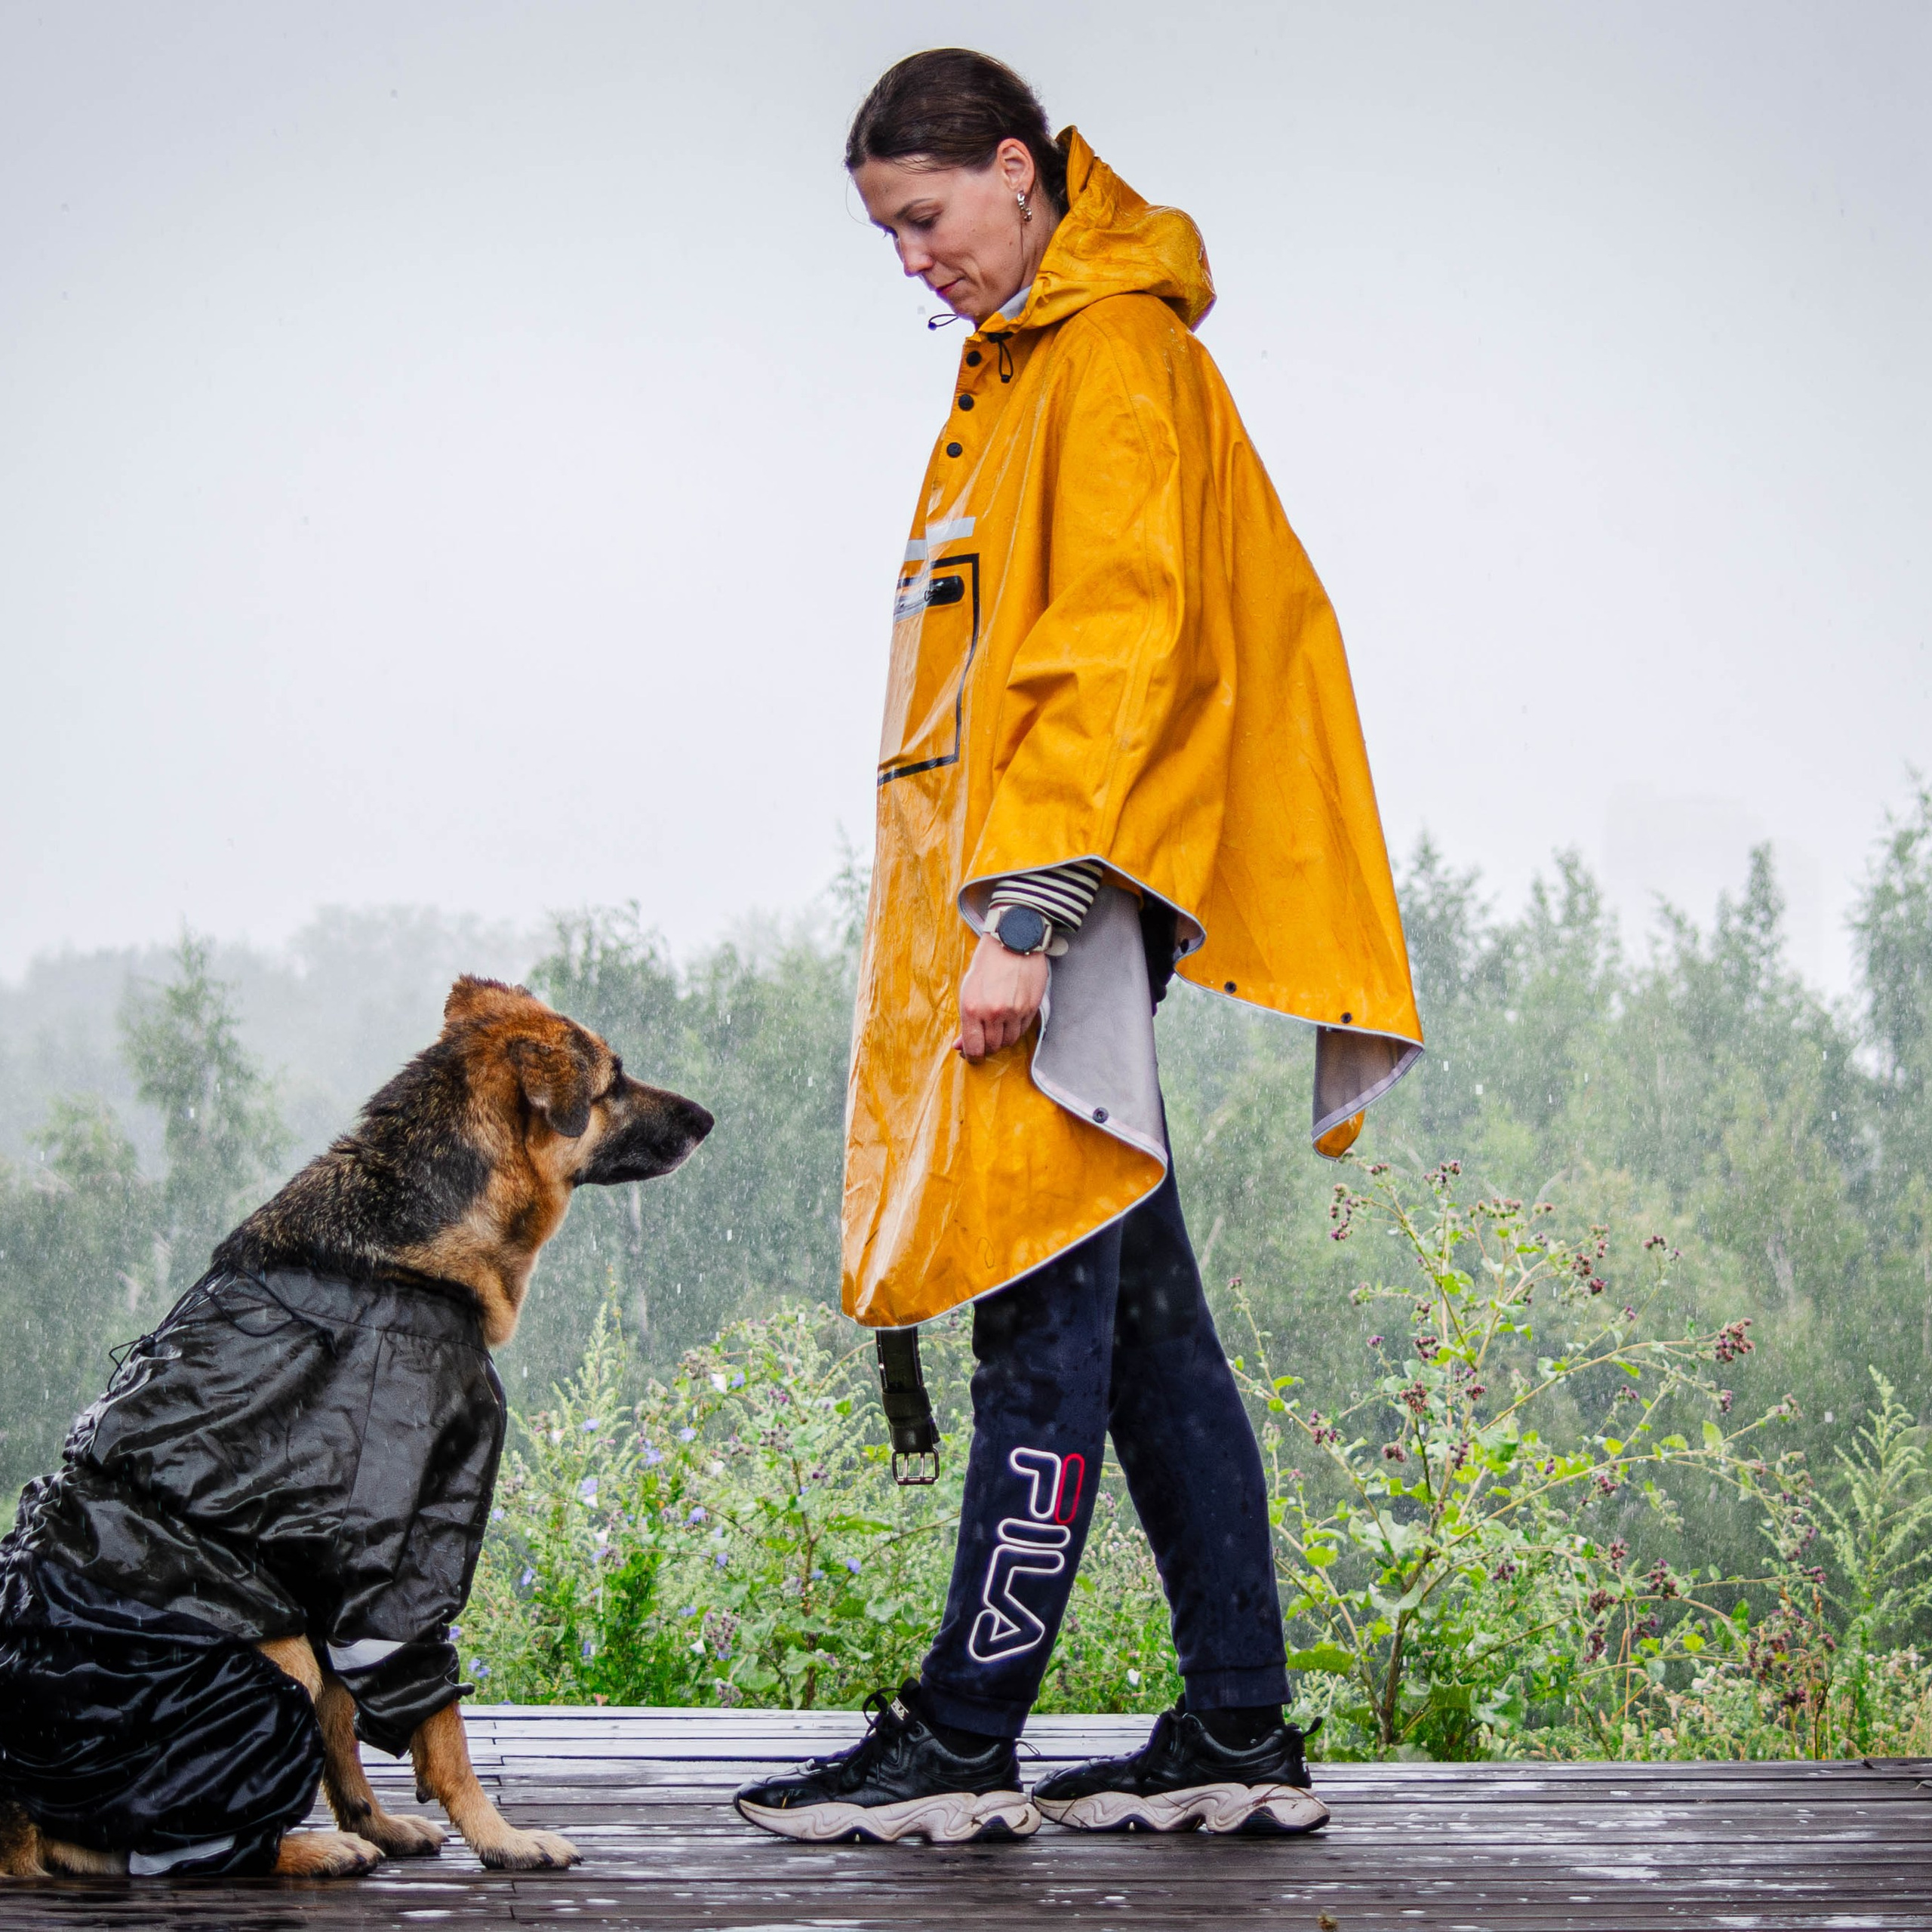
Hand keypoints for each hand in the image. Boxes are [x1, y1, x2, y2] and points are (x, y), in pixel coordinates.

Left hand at [957, 930, 1048, 1062]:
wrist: (1013, 940)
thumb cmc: (986, 963)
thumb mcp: (967, 989)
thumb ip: (965, 1020)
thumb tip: (960, 1046)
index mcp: (972, 1008)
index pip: (974, 1047)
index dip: (972, 1056)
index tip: (972, 1055)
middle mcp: (993, 1012)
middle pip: (992, 1047)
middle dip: (987, 1048)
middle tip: (984, 1041)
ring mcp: (1014, 1011)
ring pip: (1009, 1041)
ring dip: (1002, 1040)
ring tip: (997, 1029)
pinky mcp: (1031, 1007)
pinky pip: (1023, 1030)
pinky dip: (1015, 1030)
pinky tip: (1010, 1020)